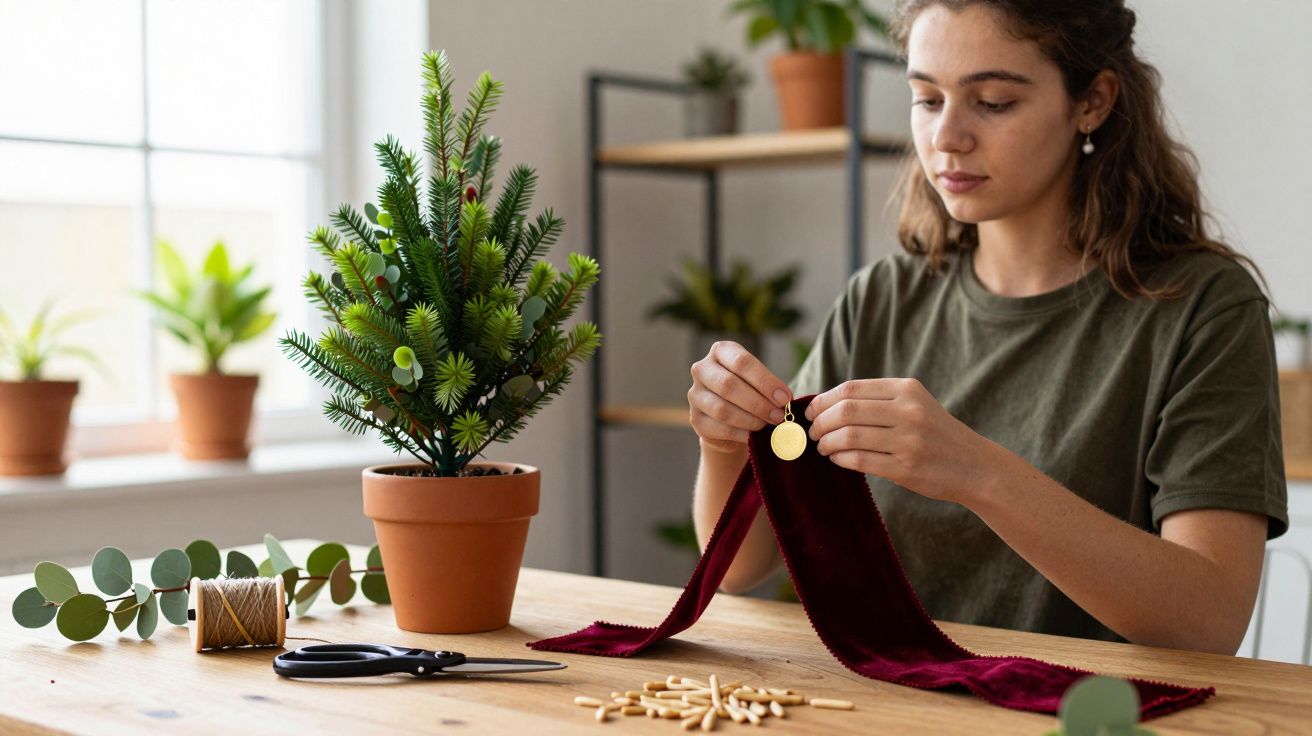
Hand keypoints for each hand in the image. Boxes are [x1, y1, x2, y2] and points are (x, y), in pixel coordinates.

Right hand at [689, 341, 791, 454]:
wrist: (730, 416)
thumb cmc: (750, 391)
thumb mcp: (759, 381)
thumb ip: (770, 388)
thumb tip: (784, 400)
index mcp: (720, 351)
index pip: (741, 362)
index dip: (765, 381)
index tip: (784, 398)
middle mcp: (702, 369)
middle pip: (729, 385)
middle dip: (758, 403)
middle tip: (779, 416)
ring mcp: (695, 395)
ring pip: (722, 409)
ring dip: (751, 420)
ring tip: (768, 425)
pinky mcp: (695, 419)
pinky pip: (719, 428)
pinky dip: (741, 434)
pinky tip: (754, 436)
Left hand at [804, 378, 1005, 503]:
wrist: (975, 466)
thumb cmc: (936, 434)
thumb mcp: (915, 404)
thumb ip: (878, 400)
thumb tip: (826, 404)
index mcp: (907, 389)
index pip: (851, 389)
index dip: (823, 400)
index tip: (811, 411)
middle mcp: (909, 411)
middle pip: (845, 410)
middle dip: (820, 422)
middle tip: (813, 432)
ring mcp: (909, 440)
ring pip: (849, 436)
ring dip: (827, 442)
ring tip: (824, 447)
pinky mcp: (906, 468)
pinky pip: (859, 460)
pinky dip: (840, 459)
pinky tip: (837, 459)